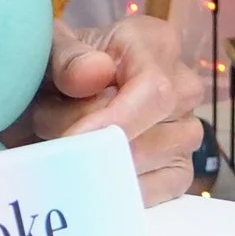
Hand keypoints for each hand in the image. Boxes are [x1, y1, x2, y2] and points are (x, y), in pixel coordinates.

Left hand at [15, 17, 205, 206]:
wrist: (54, 91)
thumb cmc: (57, 65)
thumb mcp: (50, 49)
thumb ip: (67, 57)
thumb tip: (96, 72)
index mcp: (156, 43)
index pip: (153, 91)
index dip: (112, 121)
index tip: (71, 138)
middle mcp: (183, 87)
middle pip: (144, 136)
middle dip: (88, 143)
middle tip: (47, 130)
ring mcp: (187, 131)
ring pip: (146, 167)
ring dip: (94, 165)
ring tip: (61, 139)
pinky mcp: (180, 169)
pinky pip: (156, 192)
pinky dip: (115, 189)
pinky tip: (88, 173)